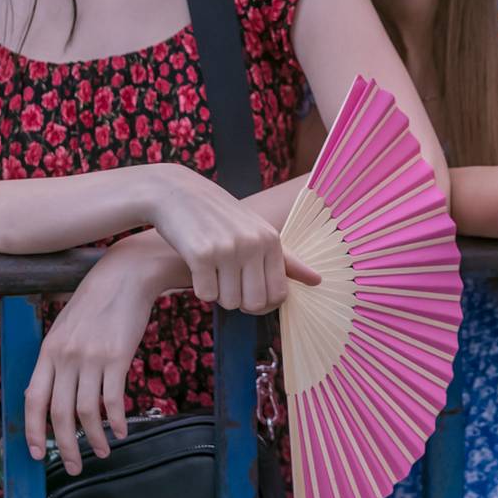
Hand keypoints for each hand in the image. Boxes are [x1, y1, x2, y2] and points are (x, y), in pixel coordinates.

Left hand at [23, 241, 160, 474]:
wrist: (127, 275)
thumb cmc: (98, 299)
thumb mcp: (67, 325)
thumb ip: (58, 355)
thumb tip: (55, 389)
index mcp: (48, 350)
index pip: (32, 400)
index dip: (32, 432)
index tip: (38, 453)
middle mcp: (65, 357)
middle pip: (58, 414)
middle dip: (64, 446)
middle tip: (73, 466)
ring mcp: (91, 358)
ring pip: (86, 412)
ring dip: (93, 439)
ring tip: (103, 452)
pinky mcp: (117, 357)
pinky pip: (113, 399)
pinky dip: (116, 420)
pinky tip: (121, 430)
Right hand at [143, 164, 316, 311]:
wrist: (179, 194)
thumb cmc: (223, 218)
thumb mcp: (260, 232)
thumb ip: (288, 260)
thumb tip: (318, 280)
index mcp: (272, 240)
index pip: (279, 294)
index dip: (263, 303)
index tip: (250, 292)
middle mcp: (254, 244)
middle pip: (255, 304)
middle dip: (240, 302)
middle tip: (229, 282)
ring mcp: (228, 249)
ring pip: (229, 302)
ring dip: (219, 294)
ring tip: (213, 269)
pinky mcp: (201, 255)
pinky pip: (206, 295)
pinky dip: (201, 288)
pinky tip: (198, 267)